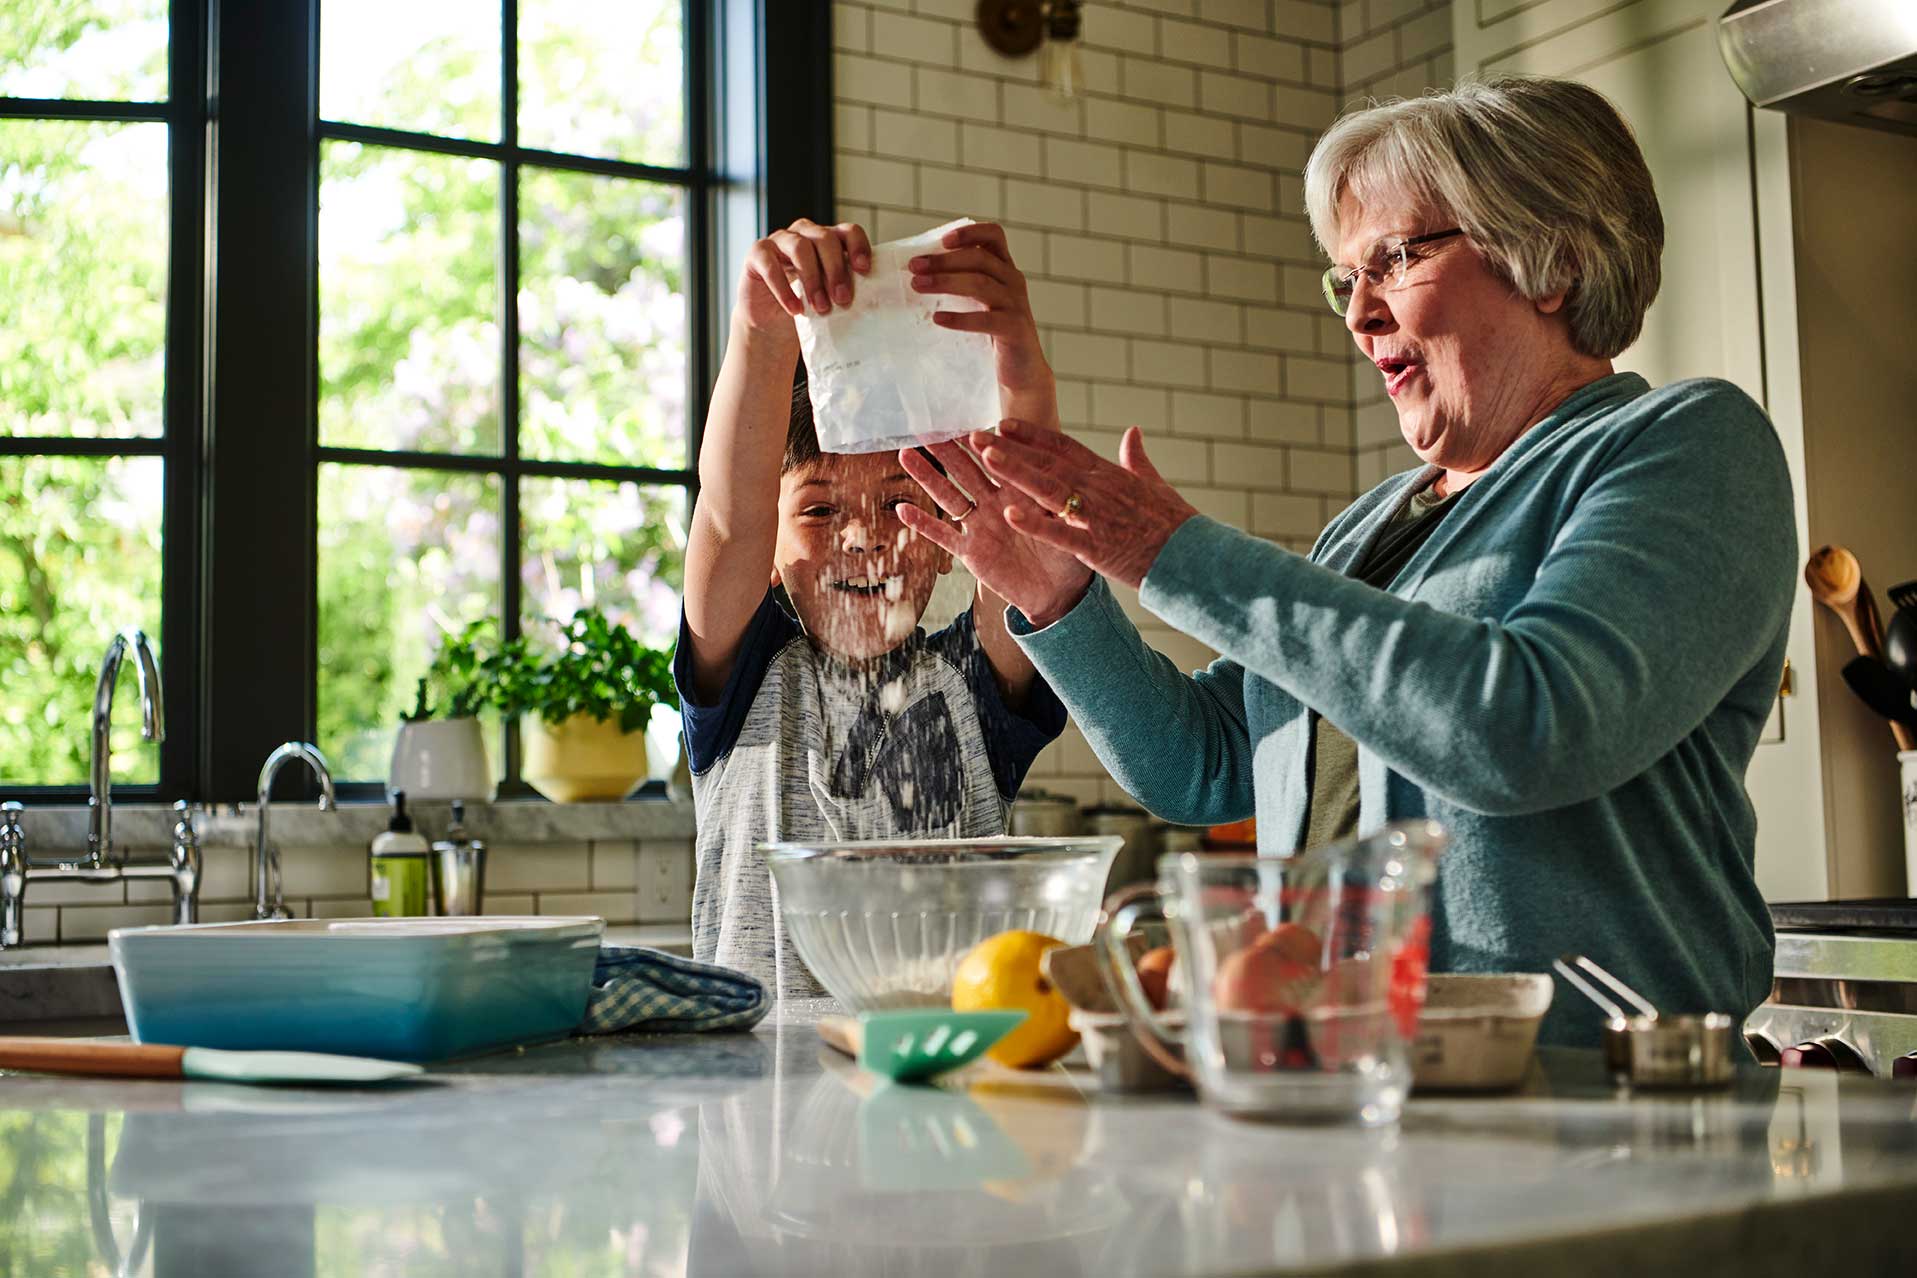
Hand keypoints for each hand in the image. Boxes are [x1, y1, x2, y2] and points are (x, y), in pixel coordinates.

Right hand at [735, 218, 873, 341]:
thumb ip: (847, 288)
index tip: (864, 270)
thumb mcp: (831, 295)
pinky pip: (771, 265)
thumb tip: (876, 299)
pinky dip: (784, 289)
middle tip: (843, 299)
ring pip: (800, 248)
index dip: (858, 246)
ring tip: (821, 307)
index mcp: (828, 240)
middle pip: (824, 238)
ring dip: (813, 279)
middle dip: (836, 270)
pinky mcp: (757, 254)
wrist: (772, 323)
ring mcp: (779, 240)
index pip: (848, 231)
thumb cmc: (807, 306)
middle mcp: (804, 233)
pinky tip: (795, 309)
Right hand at [898, 431, 1093, 626]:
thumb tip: (1059, 471)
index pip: (997, 462)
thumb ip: (1055, 499)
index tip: (965, 422)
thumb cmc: (1067, 556)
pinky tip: (902, 509)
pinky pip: (943, 535)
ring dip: (927, 476)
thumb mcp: (1066, 524)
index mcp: (1019, 493)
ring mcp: (979, 527)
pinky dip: (923, 523)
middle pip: (966, 471)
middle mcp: (994, 504)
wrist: (1058, 593)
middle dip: (946, 449)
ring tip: (906, 453)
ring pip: (948, 496)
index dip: (982, 444)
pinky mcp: (970, 552)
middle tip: (926, 427)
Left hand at [908, 222, 1053, 420]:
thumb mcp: (980, 303)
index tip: (942, 240)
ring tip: (917, 286)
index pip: (994, 236)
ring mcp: (1016, 305)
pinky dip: (960, 318)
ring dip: (945, 282)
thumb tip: (917, 272)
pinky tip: (938, 319)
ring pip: (980, 284)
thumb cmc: (993, 335)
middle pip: (979, 258)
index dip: (970, 232)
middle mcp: (1013, 282)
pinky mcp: (1015, 330)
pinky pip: (985, 319)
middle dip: (943, 260)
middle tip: (913, 266)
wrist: (1022, 371)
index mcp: (1005, 270)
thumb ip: (962, 283)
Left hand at [969, 421, 1201, 590]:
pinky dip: (1036, 523)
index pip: (1063, 446)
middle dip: (1010, 448)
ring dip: (1017, 472)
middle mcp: (1098, 488)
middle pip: (1047, 462)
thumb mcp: (1153, 484)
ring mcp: (1096, 516)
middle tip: (975, 435)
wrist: (1190, 557)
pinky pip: (1061, 533)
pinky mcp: (1096, 546)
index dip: (1031, 434)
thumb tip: (1132, 432)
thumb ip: (1136, 457)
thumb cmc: (1172, 523)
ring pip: (1049, 489)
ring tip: (986, 458)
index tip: (1002, 423)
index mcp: (1108, 473)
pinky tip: (1010, 514)